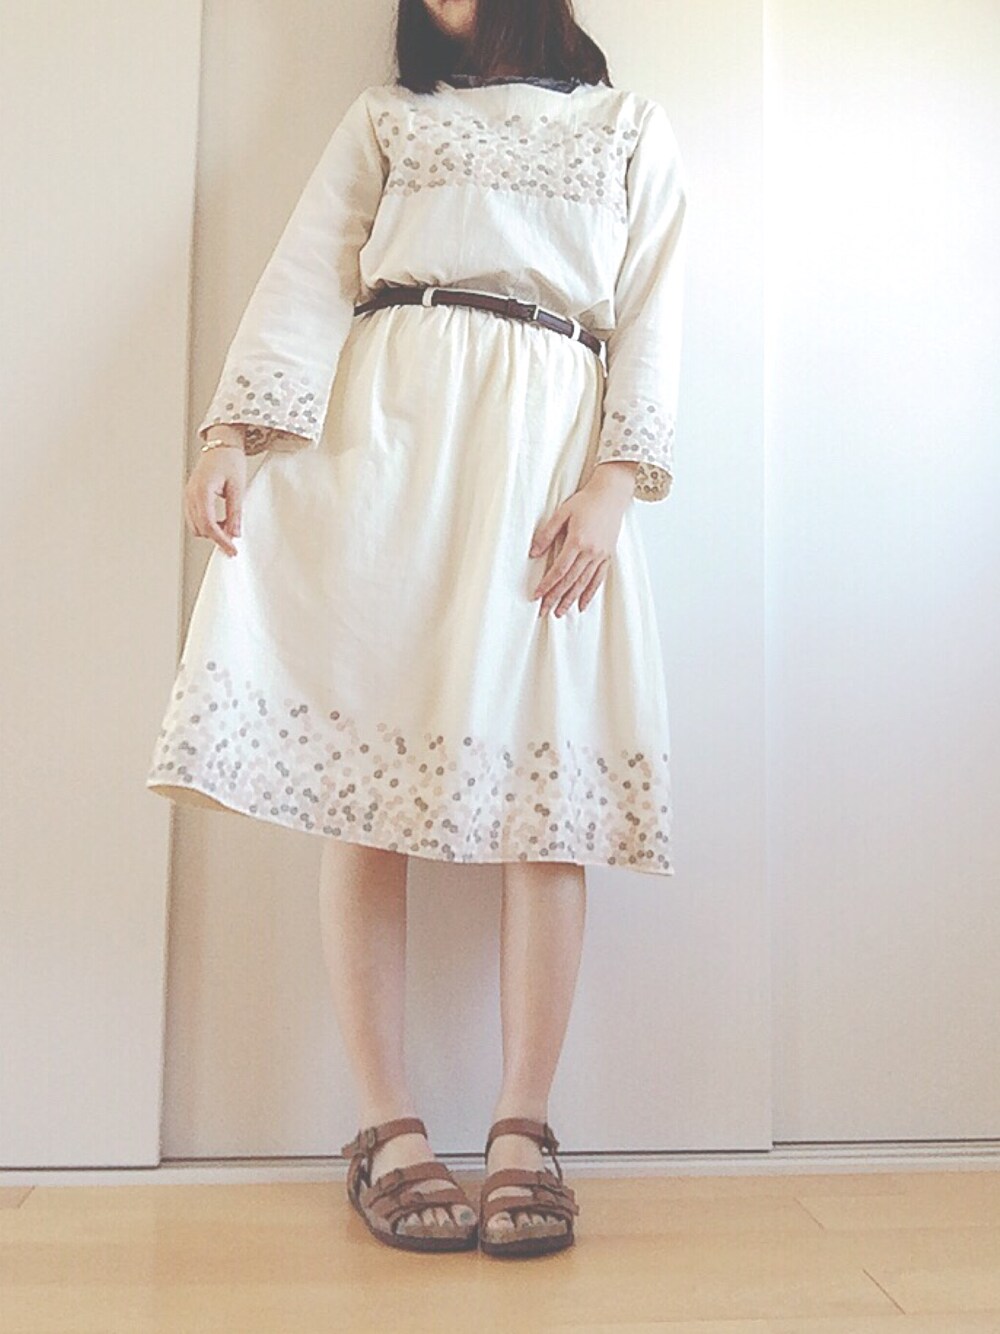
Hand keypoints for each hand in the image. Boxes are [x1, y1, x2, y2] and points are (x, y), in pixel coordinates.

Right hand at [184, 442, 246, 557]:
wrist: (221, 445)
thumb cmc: (229, 460)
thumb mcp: (237, 487)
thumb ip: (235, 512)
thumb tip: (235, 533)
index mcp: (202, 491)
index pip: (209, 525)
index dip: (221, 541)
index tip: (232, 551)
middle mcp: (191, 494)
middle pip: (200, 529)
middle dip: (217, 537)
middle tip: (234, 540)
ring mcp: (188, 496)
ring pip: (196, 526)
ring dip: (211, 531)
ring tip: (229, 526)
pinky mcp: (190, 497)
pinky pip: (195, 518)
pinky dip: (206, 524)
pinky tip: (220, 521)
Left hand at [528, 461, 636, 615]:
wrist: (611, 494)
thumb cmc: (586, 501)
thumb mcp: (562, 513)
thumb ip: (547, 533)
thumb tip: (533, 553)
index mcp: (577, 541)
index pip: (558, 570)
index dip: (547, 585)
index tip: (537, 596)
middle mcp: (590, 551)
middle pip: (570, 581)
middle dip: (556, 598)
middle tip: (545, 612)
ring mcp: (600, 555)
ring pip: (584, 583)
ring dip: (571, 600)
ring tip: (560, 612)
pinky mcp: (607, 556)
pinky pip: (598, 579)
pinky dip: (590, 593)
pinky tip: (582, 605)